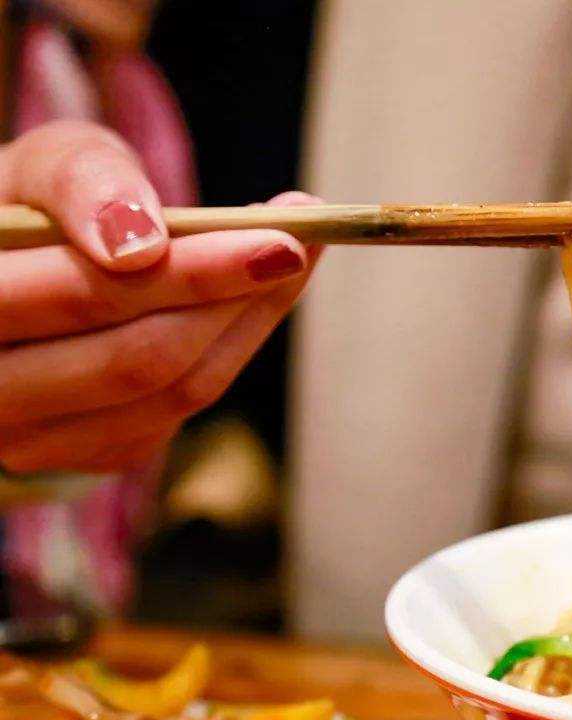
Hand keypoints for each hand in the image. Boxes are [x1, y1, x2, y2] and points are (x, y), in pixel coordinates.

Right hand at [0, 120, 320, 473]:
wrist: (13, 272)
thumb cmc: (36, 209)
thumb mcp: (46, 167)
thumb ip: (83, 182)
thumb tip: (140, 242)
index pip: (81, 296)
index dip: (187, 272)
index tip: (278, 237)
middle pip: (136, 359)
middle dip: (229, 298)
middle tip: (297, 245)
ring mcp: (32, 439)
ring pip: (171, 393)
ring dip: (245, 323)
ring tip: (288, 258)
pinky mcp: (87, 455)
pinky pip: (179, 411)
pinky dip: (231, 348)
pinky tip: (253, 298)